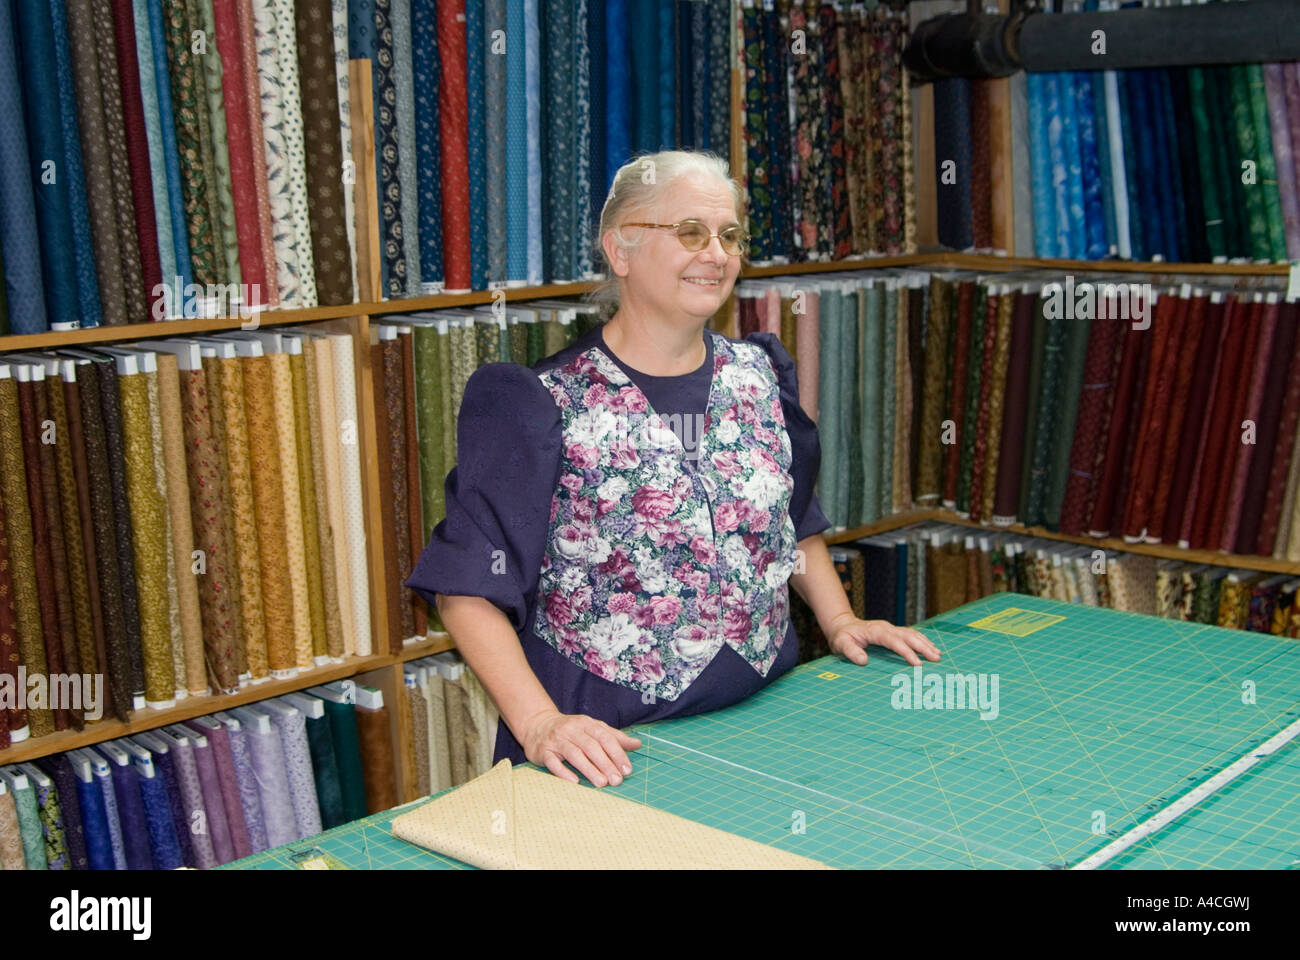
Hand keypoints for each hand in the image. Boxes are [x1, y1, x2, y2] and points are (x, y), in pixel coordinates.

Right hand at [519, 709, 641, 787]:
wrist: (537, 725)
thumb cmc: (571, 730)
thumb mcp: (592, 729)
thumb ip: (614, 737)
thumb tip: (637, 744)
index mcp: (586, 723)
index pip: (605, 737)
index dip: (617, 753)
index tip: (627, 769)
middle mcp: (572, 730)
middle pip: (591, 747)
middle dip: (606, 764)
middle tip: (617, 780)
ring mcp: (557, 740)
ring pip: (574, 754)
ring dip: (589, 769)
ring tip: (602, 783)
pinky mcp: (543, 751)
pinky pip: (553, 762)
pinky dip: (564, 772)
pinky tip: (575, 782)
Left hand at [827, 614, 940, 666]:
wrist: (842, 625)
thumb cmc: (842, 636)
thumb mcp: (841, 644)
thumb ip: (850, 652)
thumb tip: (863, 661)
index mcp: (875, 631)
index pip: (894, 641)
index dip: (906, 652)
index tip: (917, 663)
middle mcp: (886, 628)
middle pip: (908, 635)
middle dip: (923, 647)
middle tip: (936, 658)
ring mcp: (891, 628)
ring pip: (912, 634)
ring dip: (925, 643)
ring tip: (938, 654)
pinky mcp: (893, 631)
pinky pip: (910, 634)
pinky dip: (922, 640)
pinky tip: (930, 647)